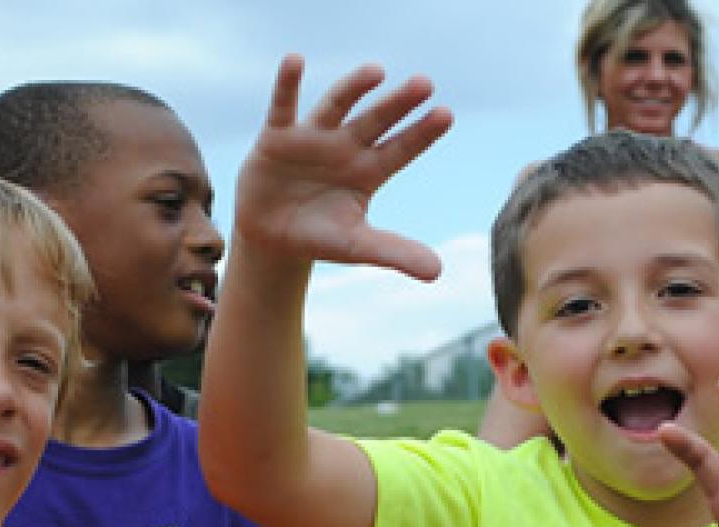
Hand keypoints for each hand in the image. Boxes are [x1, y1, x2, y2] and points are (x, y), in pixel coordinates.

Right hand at [233, 55, 452, 279]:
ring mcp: (313, 137)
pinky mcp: (277, 136)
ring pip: (337, 105)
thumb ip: (395, 253)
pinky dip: (286, 84)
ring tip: (377, 71)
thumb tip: (437, 273)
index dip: (422, 133)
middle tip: (425, 84)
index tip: (447, 115)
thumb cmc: (320, 236)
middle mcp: (346, 147)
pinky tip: (295, 60)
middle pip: (377, 120)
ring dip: (355, 88)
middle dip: (398, 104)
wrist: (271, 237)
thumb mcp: (357, 246)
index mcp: (369, 170)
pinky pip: (282, 106)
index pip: (402, 148)